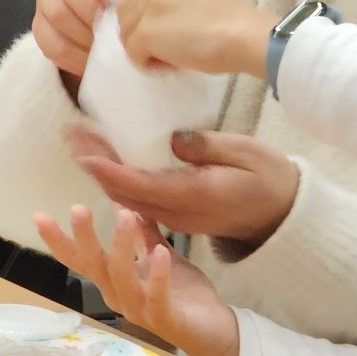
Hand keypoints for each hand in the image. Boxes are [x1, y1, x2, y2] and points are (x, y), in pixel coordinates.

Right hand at [33, 0, 137, 79]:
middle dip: (92, 11)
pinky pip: (45, 37)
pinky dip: (69, 54)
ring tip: (104, 48)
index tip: (119, 4)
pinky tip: (89, 61)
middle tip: (111, 31)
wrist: (115, 9)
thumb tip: (135, 17)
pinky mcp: (38, 17)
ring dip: (82, 35)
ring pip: (55, 10)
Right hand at [35, 204, 239, 355]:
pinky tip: (160, 252)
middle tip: (77, 208)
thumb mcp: (161, 257)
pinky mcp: (164, 318)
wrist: (215, 331)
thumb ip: (144, 235)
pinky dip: (157, 274)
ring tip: (125, 215)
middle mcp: (120, 297)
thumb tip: (125, 203)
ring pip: (122, 278)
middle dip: (84, 238)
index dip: (61, 241)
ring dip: (121, 246)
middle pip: (95, 267)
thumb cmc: (183, 294)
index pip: (82, 260)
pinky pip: (156, 295)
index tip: (40, 216)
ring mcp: (140, 309)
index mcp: (115, 282)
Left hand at [68, 125, 300, 248]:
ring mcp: (176, 219)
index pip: (140, 184)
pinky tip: (110, 163)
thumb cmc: (270, 179)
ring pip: (129, 200)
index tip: (83, 149)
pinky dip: (120, 182)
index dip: (108, 168)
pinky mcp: (178, 218)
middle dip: (96, 166)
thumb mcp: (248, 152)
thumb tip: (172, 141)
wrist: (283, 216)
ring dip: (104, 174)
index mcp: (193, 196)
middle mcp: (178, 213)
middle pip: (125, 194)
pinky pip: (140, 202)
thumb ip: (208, 147)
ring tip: (84, 144)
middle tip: (73, 136)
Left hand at [117, 0, 274, 77]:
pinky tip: (171, 63)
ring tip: (171, 55)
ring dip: (144, 47)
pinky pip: (132, 53)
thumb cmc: (234, 20)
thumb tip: (157, 17)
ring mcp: (149, 3)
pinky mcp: (146, 30)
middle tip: (169, 45)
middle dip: (142, 30)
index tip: (173, 28)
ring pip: (126, 31)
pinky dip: (148, 63)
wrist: (245, 36)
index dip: (151, 14)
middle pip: (127, 10)